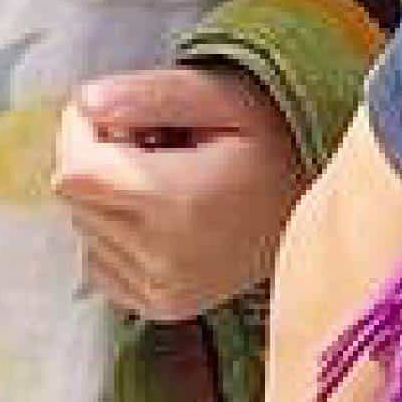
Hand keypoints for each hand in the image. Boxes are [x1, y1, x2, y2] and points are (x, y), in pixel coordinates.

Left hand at [55, 62, 299, 323]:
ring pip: (84, 230)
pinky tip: (162, 217)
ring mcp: (163, 291)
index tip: (121, 115)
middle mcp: (165, 258)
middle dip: (98, 159)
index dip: (81, 132)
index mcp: (180, 203)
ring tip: (168, 180)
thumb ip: (154, 94)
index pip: (74, 173)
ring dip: (109, 197)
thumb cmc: (281, 139)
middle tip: (156, 143)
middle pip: (75, 200)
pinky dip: (115, 236)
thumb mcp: (228, 95)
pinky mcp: (163, 307)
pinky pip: (100, 264)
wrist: (327, 203)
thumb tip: (83, 104)